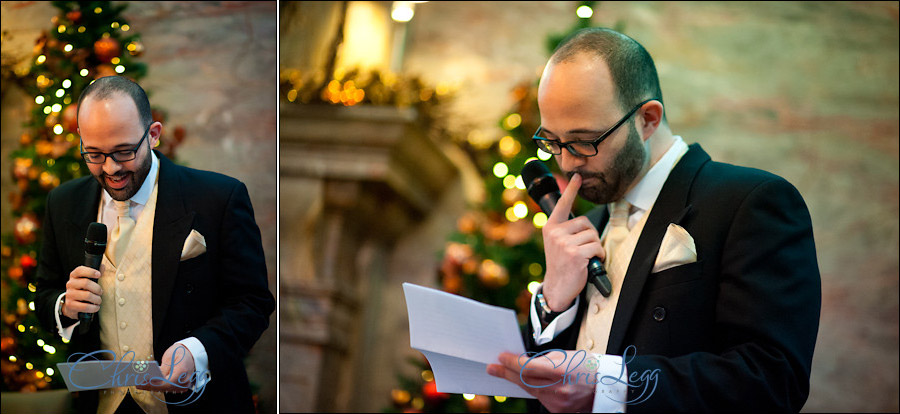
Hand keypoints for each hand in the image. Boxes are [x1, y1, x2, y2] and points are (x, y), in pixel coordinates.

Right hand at [62, 266, 102, 318]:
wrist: (72, 305)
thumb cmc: (83, 290)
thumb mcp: (88, 280)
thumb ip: (95, 273)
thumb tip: (102, 266)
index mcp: (74, 276)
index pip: (80, 270)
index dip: (90, 271)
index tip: (99, 275)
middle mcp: (70, 284)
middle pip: (86, 283)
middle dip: (97, 288)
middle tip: (101, 292)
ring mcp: (69, 294)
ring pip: (87, 295)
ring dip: (97, 299)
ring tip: (98, 300)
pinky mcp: (70, 305)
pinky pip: (85, 306)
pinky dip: (93, 307)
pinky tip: (96, 307)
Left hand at [137, 343, 194, 392]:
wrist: (191, 354)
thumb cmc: (181, 352)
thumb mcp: (170, 356)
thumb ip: (162, 368)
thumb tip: (152, 378)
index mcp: (183, 371)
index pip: (166, 382)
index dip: (153, 383)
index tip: (142, 381)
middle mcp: (184, 381)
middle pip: (164, 387)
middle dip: (149, 385)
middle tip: (136, 383)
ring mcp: (183, 385)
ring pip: (164, 389)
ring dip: (151, 387)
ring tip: (139, 384)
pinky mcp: (180, 386)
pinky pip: (166, 388)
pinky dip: (156, 386)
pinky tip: (146, 385)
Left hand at [487, 350, 595, 412]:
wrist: (605, 385)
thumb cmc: (586, 366)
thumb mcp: (564, 356)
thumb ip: (542, 360)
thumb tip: (520, 363)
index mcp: (561, 371)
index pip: (527, 368)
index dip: (511, 363)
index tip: (500, 358)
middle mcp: (559, 389)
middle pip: (525, 381)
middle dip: (507, 373)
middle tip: (492, 368)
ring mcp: (559, 403)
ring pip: (531, 391)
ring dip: (519, 381)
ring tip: (507, 372)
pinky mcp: (559, 412)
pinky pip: (540, 399)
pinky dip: (535, 390)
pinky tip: (531, 383)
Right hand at [541, 173, 605, 309]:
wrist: (557, 287)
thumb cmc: (561, 264)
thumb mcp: (557, 243)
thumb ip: (565, 230)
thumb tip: (582, 223)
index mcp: (550, 227)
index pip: (562, 205)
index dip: (571, 189)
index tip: (578, 176)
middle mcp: (555, 233)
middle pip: (585, 222)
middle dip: (590, 235)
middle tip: (582, 250)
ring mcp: (564, 243)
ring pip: (593, 235)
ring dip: (595, 247)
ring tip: (584, 258)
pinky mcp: (575, 253)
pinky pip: (597, 246)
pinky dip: (598, 255)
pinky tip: (589, 263)